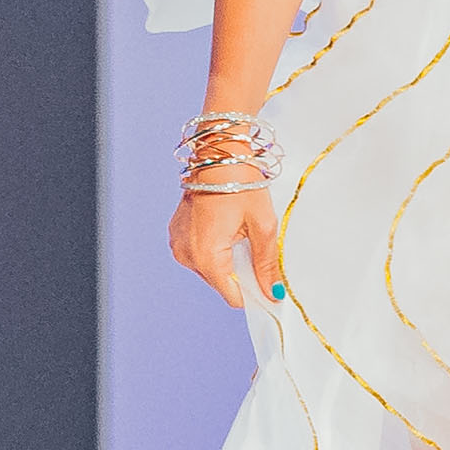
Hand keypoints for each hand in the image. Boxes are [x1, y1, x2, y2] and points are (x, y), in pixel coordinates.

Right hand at [168, 176, 284, 314]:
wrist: (219, 153)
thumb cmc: (241, 182)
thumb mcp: (262, 225)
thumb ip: (266, 264)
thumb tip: (273, 292)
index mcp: (206, 255)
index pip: (233, 296)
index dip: (253, 293)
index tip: (269, 286)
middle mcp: (186, 254)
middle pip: (221, 284)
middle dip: (241, 272)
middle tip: (254, 243)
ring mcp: (178, 244)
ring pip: (211, 270)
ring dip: (228, 260)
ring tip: (237, 231)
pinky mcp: (176, 234)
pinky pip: (200, 254)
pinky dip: (216, 249)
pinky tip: (224, 227)